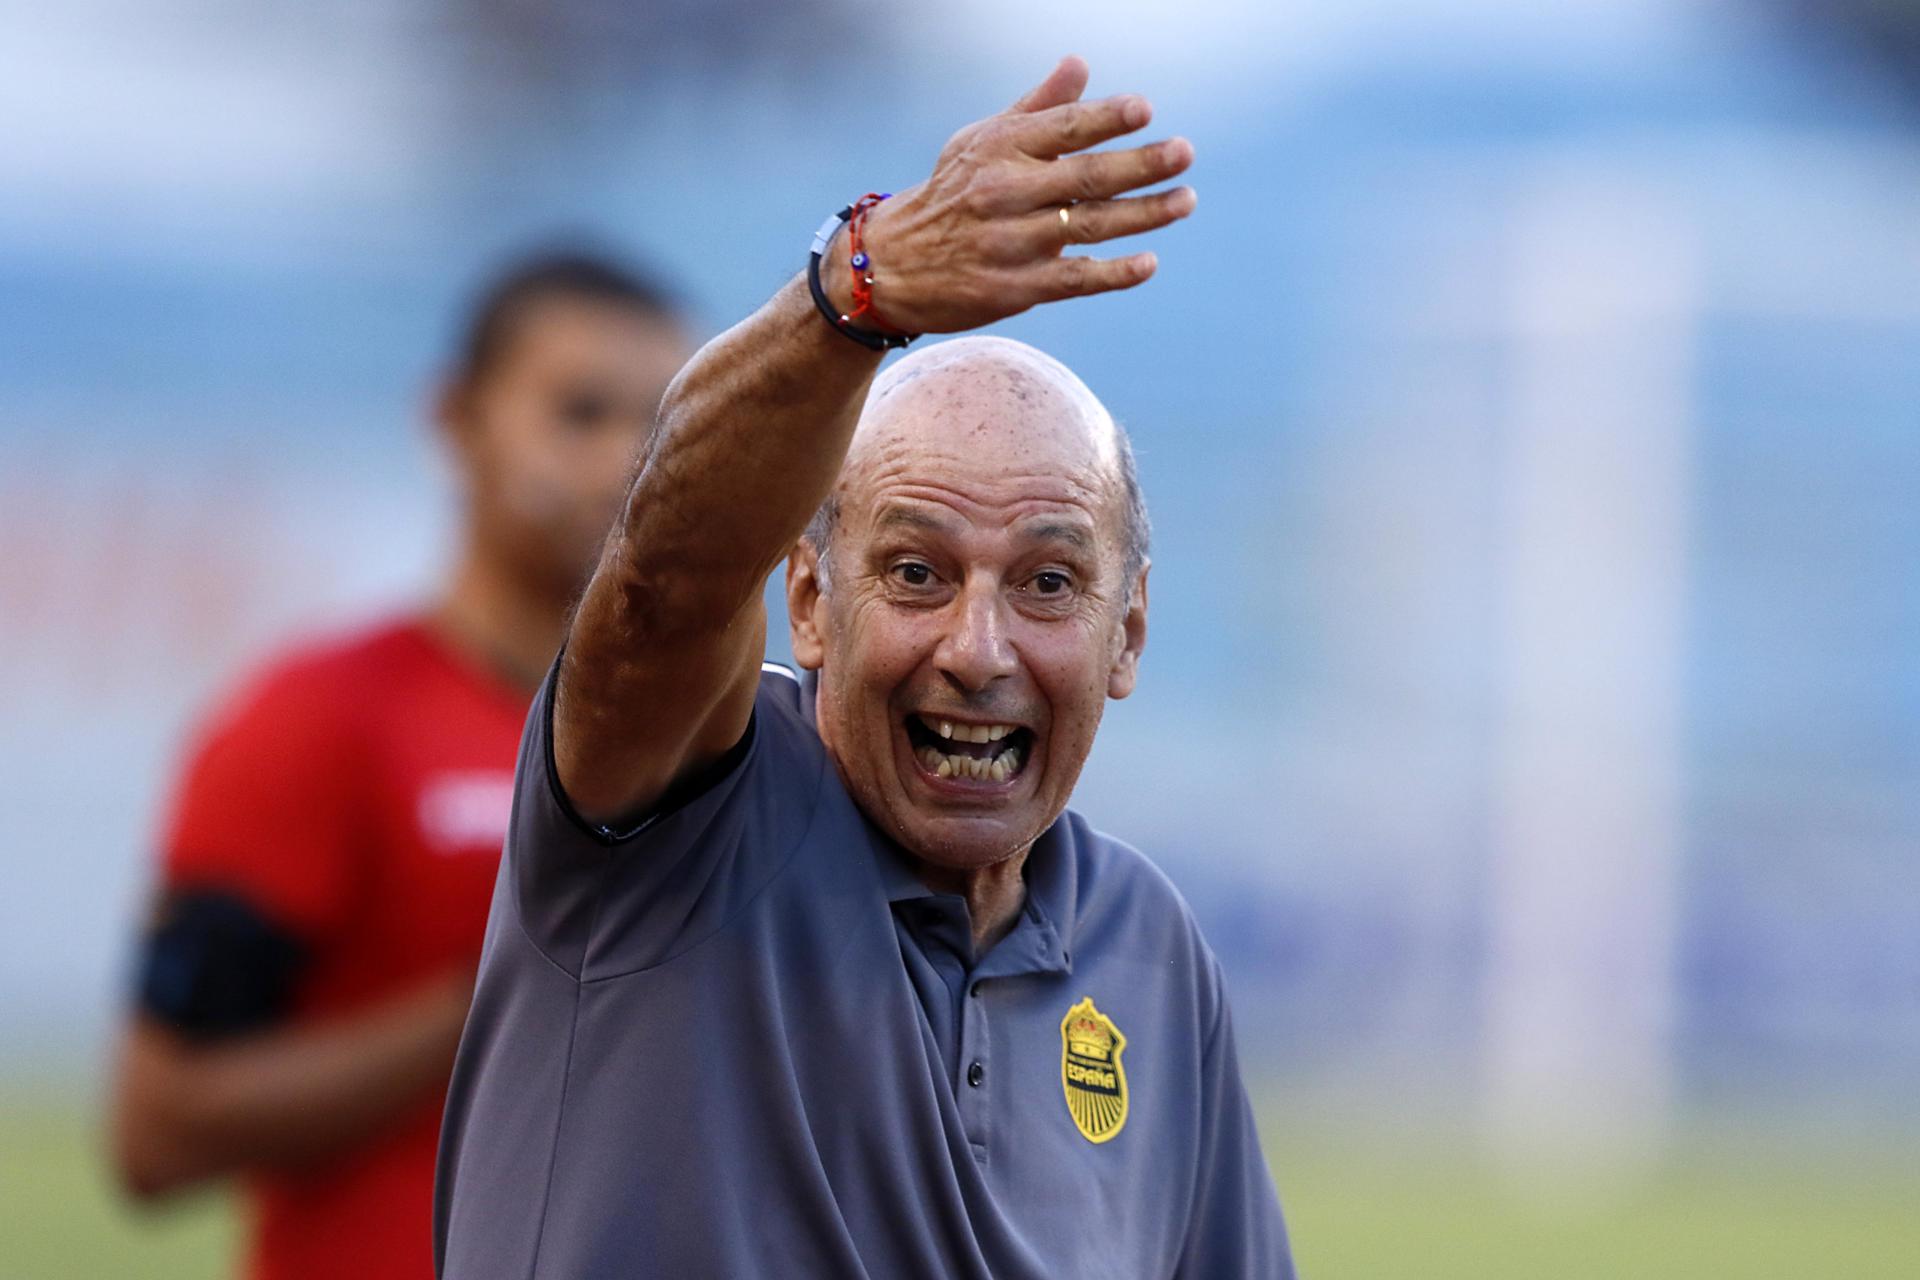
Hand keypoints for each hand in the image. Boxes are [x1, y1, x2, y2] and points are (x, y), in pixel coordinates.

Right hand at [825, 56, 1195, 334]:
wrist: (891, 266)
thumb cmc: (949, 196)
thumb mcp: (979, 142)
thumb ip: (1036, 107)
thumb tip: (1080, 64)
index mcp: (1000, 150)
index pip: (1062, 128)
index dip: (1106, 118)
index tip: (1145, 110)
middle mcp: (1006, 193)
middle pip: (1085, 176)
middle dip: (1140, 164)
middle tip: (1184, 153)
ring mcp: (1012, 243)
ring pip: (1089, 226)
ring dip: (1143, 214)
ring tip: (1185, 200)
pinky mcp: (1015, 288)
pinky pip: (1074, 279)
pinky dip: (1114, 274)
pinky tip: (1148, 263)